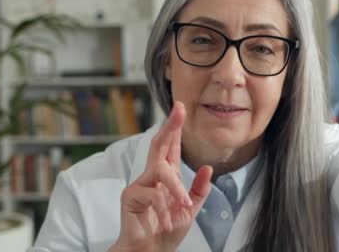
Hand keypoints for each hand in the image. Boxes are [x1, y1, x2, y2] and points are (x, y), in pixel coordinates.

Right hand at [110, 101, 212, 251]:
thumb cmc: (166, 230)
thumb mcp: (190, 210)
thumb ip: (199, 190)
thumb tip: (208, 167)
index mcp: (167, 176)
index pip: (171, 146)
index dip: (175, 127)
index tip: (181, 108)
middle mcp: (152, 176)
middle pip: (158, 144)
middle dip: (170, 126)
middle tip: (179, 111)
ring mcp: (140, 184)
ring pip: (160, 170)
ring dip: (175, 188)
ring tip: (184, 206)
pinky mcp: (130, 197)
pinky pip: (152, 194)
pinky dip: (164, 206)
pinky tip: (167, 219)